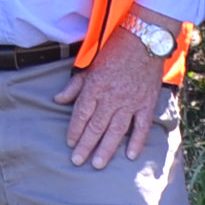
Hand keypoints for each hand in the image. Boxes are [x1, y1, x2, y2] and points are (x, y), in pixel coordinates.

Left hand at [53, 11, 175, 168]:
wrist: (144, 40)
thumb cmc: (115, 50)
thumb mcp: (90, 65)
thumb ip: (75, 85)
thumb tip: (58, 100)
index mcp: (95, 87)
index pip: (82, 114)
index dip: (75, 130)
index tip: (70, 143)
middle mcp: (111, 97)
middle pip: (96, 126)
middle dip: (86, 145)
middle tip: (77, 161)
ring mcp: (130, 102)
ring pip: (116, 130)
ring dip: (106, 149)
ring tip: (97, 164)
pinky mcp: (146, 104)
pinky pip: (141, 126)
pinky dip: (137, 141)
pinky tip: (130, 155)